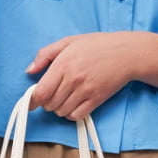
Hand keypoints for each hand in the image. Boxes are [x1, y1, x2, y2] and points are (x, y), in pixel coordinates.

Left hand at [24, 32, 139, 119]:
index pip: (41, 92)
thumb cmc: (98, 45)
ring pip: (61, 112)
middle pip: (49, 104)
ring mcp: (85, 91)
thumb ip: (45, 54)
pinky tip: (75, 104)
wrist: (127, 53)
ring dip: (59, 108)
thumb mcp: (69, 41)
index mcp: (63, 64)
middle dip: (47, 102)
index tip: (31, 102)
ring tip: (65, 98)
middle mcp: (73, 79)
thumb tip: (30, 70)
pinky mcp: (97, 99)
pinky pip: (77, 116)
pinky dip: (72, 114)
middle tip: (53, 94)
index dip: (32, 100)